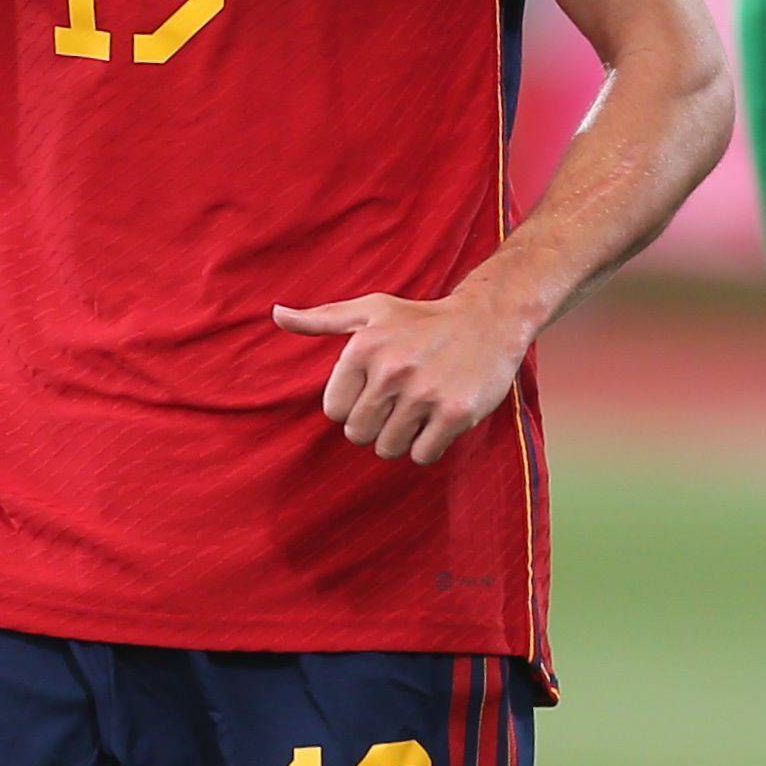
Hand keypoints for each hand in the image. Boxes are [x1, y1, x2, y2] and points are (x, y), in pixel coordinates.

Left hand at [273, 285, 533, 465]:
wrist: (489, 320)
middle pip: (359, 434)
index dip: (354, 405)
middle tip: (402, 401)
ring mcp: (424, 393)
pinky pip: (422, 455)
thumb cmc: (423, 319)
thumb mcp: (372, 310)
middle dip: (377, 424)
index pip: (334, 411)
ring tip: (421, 409)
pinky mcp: (454, 413)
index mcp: (364, 346)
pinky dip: (429, 445)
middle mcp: (391, 370)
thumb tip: (276, 315)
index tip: (377, 389)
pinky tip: (440, 418)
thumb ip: (322, 319)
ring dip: (403, 437)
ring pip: (388, 449)